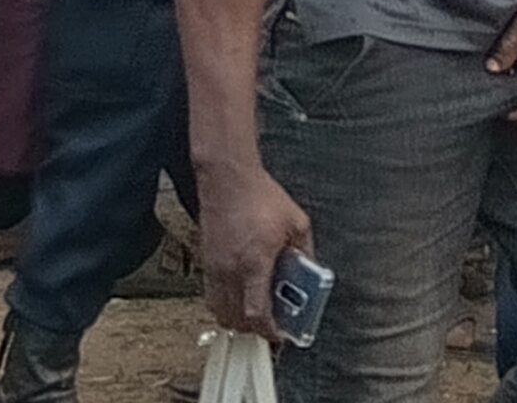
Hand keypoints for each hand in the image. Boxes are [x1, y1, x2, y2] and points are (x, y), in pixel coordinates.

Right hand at [197, 161, 311, 339]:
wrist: (229, 182)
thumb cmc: (261, 198)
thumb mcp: (297, 223)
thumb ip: (304, 252)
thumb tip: (309, 272)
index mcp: (255, 263)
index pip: (257, 313)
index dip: (269, 330)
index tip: (280, 334)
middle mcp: (231, 271)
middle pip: (236, 320)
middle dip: (255, 329)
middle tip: (272, 325)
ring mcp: (215, 269)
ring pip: (220, 312)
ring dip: (238, 319)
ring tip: (257, 313)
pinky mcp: (207, 263)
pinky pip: (212, 297)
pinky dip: (225, 305)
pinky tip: (240, 297)